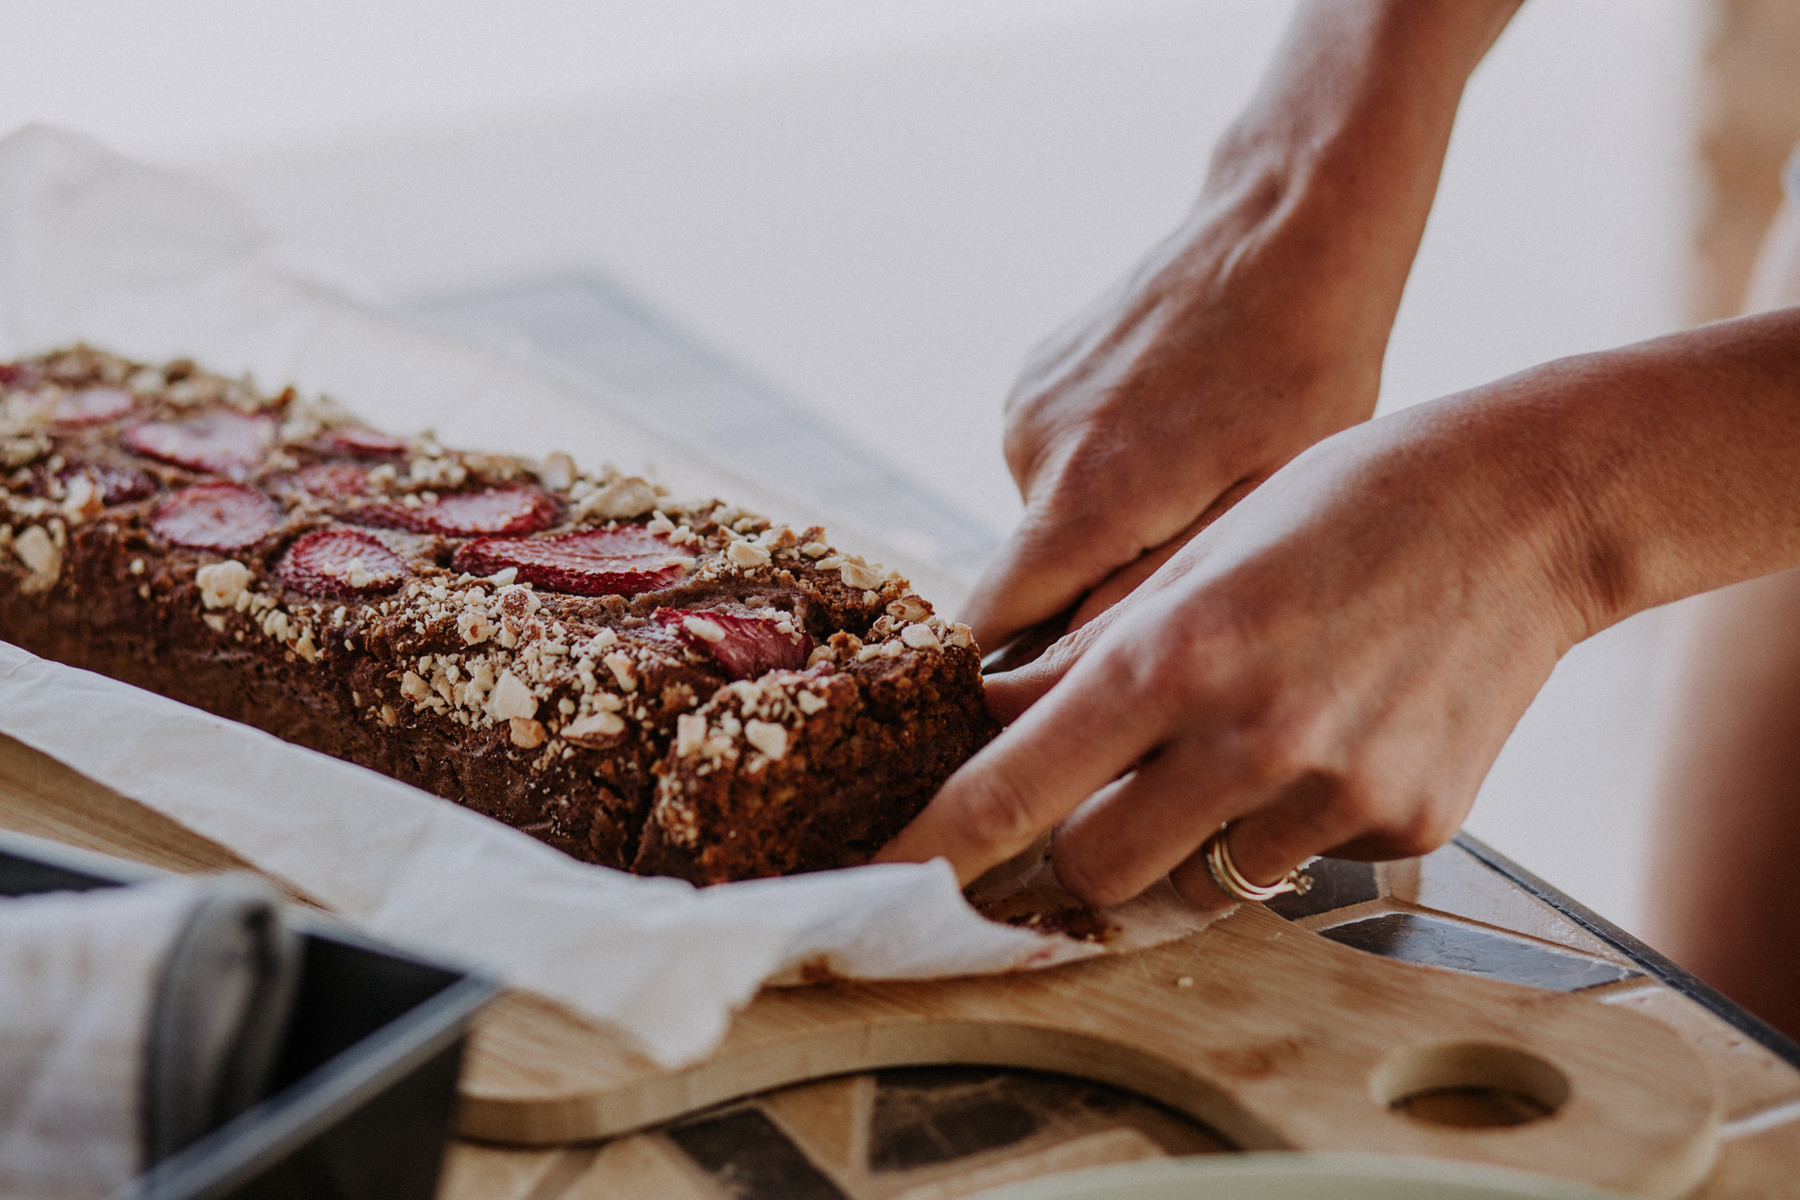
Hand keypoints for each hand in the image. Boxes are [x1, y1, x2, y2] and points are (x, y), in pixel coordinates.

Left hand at [882, 392, 1592, 907]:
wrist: (1526, 508)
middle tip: (1096, 791)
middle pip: (1093, 872)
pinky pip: (1300, 863)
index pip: (1012, 792)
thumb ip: (1094, 657)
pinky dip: (1284, 822)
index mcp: (1172, 656)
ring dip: (1183, 836)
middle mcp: (1246, 740)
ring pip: (1197, 882)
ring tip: (1241, 738)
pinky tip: (1331, 733)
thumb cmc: (1344, 504)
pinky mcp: (1406, 828)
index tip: (881, 886)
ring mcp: (1333, 796)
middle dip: (1072, 847)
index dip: (931, 851)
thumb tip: (995, 716)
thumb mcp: (1197, 558)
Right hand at [961, 189, 1387, 650]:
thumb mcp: (1271, 507)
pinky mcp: (1032, 377)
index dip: (1002, 691)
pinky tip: (1172, 440)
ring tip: (1194, 491)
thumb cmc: (1309, 371)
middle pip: (1025, 584)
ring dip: (1100, 537)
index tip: (1038, 720)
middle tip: (1181, 592)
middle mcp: (1031, 450)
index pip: (990, 634)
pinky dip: (1098, 479)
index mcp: (1086, 497)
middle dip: (1081, 609)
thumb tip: (1082, 681)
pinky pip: (1052, 467)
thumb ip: (1164, 601)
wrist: (1285, 224)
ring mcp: (1024, 406)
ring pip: (1045, 524)